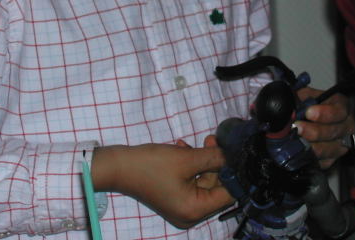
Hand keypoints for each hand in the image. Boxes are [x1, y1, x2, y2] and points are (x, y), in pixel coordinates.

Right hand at [91, 138, 232, 228]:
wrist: (119, 165)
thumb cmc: (151, 165)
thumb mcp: (187, 159)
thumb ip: (214, 158)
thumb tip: (233, 156)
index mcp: (195, 210)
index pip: (227, 194)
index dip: (233, 172)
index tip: (235, 152)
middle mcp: (191, 213)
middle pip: (216, 187)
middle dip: (216, 162)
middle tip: (212, 140)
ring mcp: (182, 206)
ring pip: (204, 180)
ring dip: (203, 160)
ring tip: (200, 141)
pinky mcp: (174, 197)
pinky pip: (191, 181)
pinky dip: (192, 165)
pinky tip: (184, 148)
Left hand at [294, 87, 354, 168]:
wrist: (303, 119)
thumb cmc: (305, 105)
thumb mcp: (303, 95)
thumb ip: (299, 97)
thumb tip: (288, 102)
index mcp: (340, 106)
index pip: (339, 111)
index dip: (324, 113)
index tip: (308, 112)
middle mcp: (344, 125)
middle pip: (335, 131)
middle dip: (315, 131)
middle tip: (298, 128)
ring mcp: (340, 143)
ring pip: (330, 149)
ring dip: (312, 146)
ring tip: (296, 141)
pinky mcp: (331, 158)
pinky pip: (324, 162)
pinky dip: (311, 158)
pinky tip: (300, 153)